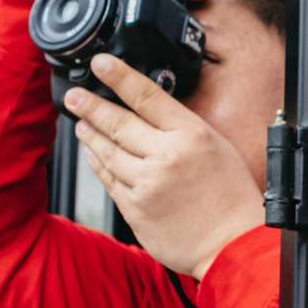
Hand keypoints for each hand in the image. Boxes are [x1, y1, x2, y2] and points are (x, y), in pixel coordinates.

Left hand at [66, 53, 264, 278]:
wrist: (232, 244)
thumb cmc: (230, 196)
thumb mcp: (217, 146)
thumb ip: (182, 129)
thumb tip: (148, 113)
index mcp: (191, 134)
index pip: (147, 96)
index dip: (119, 76)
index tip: (100, 63)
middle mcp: (166, 156)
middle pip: (118, 123)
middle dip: (91, 106)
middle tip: (75, 97)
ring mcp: (147, 184)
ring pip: (108, 152)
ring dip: (91, 135)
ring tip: (81, 123)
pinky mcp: (135, 209)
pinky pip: (109, 181)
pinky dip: (98, 164)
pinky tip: (93, 155)